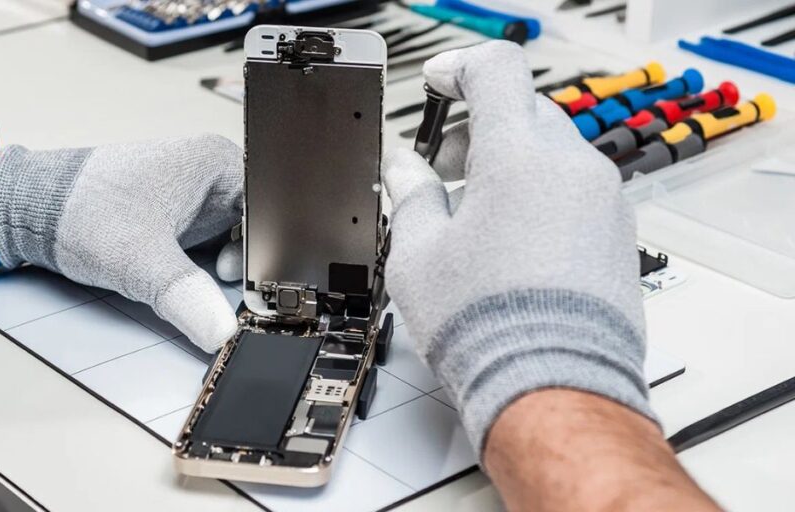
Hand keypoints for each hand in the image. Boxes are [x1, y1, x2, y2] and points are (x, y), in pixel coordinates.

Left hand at [0, 134, 242, 352]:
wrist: (31, 210)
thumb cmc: (78, 208)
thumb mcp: (140, 260)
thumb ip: (185, 297)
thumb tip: (220, 330)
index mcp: (215, 161)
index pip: (270, 215)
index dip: (266, 257)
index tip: (253, 290)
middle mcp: (210, 174)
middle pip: (256, 233)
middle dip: (241, 267)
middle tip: (218, 289)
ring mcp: (195, 198)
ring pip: (233, 246)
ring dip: (217, 270)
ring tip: (191, 278)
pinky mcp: (179, 220)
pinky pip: (208, 251)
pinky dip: (199, 271)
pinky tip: (179, 278)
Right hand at [383, 42, 655, 458]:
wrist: (552, 386)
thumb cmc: (488, 326)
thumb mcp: (417, 255)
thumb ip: (411, 195)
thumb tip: (406, 171)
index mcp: (518, 157)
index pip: (496, 70)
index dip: (459, 68)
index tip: (438, 83)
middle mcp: (572, 168)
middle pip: (524, 109)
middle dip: (478, 126)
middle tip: (444, 166)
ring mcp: (603, 201)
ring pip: (552, 150)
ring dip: (510, 161)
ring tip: (474, 211)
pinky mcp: (618, 234)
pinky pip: (576, 190)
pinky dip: (541, 193)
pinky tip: (510, 240)